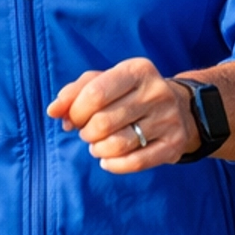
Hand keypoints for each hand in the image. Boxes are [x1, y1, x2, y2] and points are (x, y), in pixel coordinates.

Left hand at [48, 56, 198, 171]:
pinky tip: (108, 160)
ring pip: (118, 144)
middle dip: (86, 132)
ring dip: (98, 150)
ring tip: (97, 146)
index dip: (75, 112)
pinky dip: (114, 165)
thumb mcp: (105, 82)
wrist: (181, 108)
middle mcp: (156, 92)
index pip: (95, 93)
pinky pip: (136, 163)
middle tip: (87, 133)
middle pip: (103, 122)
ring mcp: (168, 119)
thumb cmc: (130, 94)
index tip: (72, 118)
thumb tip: (54, 111)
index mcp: (138, 69)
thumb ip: (75, 92)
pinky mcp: (174, 144)